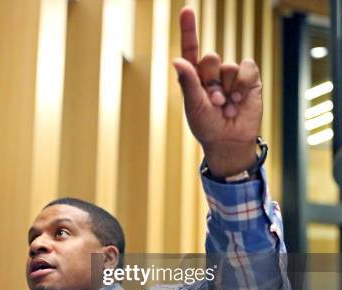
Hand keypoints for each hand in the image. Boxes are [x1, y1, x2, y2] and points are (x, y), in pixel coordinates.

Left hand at [173, 7, 260, 177]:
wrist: (229, 140)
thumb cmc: (206, 126)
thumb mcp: (193, 106)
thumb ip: (188, 82)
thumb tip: (177, 60)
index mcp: (193, 77)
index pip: (190, 49)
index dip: (189, 29)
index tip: (187, 9)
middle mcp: (211, 72)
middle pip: (210, 57)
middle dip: (210, 81)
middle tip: (213, 101)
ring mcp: (230, 75)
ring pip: (228, 66)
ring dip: (227, 89)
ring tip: (226, 105)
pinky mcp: (249, 78)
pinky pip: (245, 68)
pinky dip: (242, 85)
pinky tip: (239, 99)